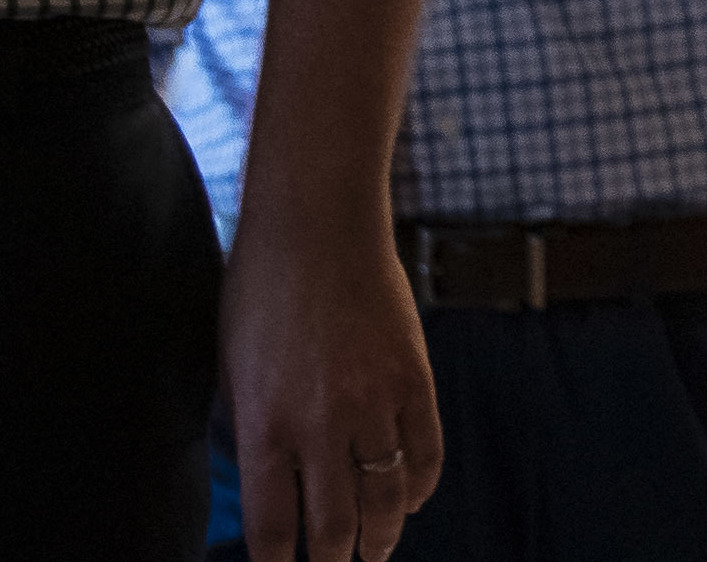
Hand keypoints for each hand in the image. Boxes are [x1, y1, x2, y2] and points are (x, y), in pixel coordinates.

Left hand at [219, 202, 441, 560]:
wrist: (318, 227)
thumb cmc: (259, 292)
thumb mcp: (232, 370)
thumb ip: (251, 428)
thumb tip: (269, 479)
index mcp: (262, 426)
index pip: (273, 528)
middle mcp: (319, 424)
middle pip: (334, 525)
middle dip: (334, 560)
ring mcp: (374, 402)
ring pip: (386, 499)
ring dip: (382, 536)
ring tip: (376, 550)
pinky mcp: (415, 378)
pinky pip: (426, 453)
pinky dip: (420, 487)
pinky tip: (410, 500)